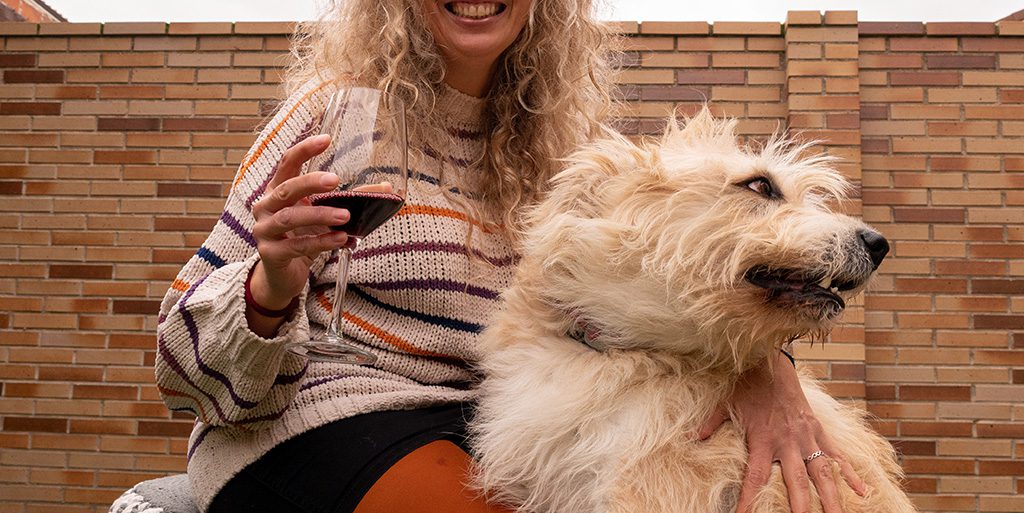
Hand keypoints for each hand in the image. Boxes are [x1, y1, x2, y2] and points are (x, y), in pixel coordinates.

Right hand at [250, 134, 351, 310]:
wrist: (283, 276)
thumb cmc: (304, 238)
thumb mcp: (324, 217)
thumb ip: (349, 201)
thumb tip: (385, 188)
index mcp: (278, 190)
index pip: (287, 163)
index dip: (304, 150)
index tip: (326, 139)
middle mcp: (266, 206)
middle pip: (286, 188)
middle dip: (311, 182)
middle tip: (336, 180)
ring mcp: (264, 230)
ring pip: (290, 218)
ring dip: (319, 215)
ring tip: (345, 216)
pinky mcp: (270, 254)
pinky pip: (296, 245)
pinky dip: (320, 241)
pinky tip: (341, 239)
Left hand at [697, 352, 866, 512]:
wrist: (772, 363)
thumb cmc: (747, 386)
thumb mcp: (725, 404)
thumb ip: (711, 424)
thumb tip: (695, 438)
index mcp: (762, 439)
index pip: (755, 478)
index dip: (749, 500)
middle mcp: (787, 442)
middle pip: (796, 482)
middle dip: (801, 508)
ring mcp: (807, 437)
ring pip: (823, 473)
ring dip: (832, 498)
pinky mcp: (819, 430)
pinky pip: (837, 455)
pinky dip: (851, 473)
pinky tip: (862, 492)